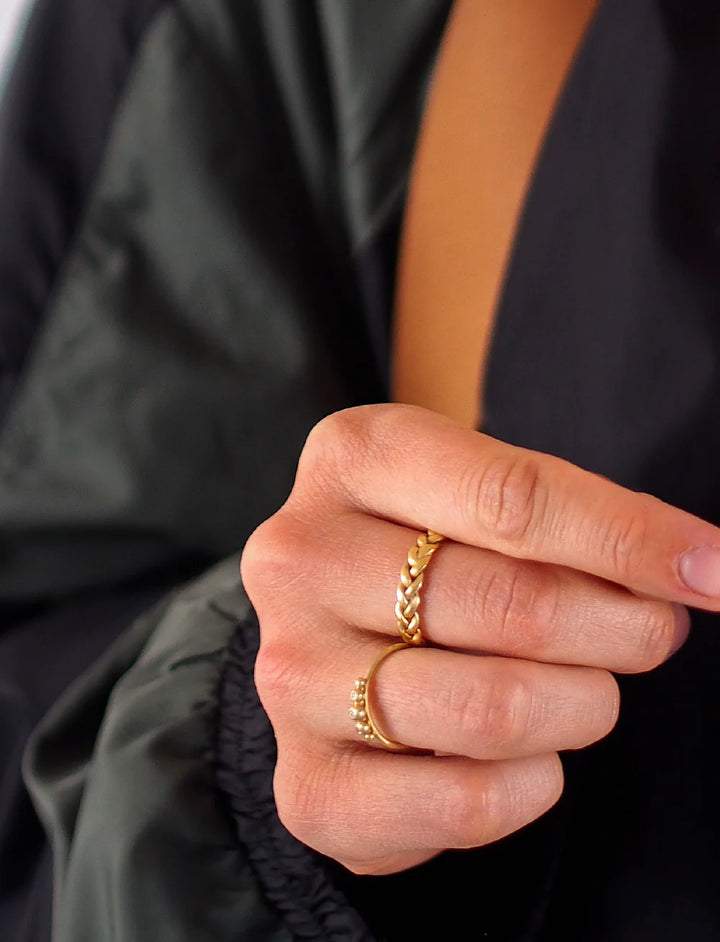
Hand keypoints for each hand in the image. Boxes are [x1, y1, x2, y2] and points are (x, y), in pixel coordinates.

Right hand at [241, 404, 717, 875]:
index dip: (631, 541)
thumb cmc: (430, 544)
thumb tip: (703, 568)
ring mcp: (290, 675)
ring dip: (582, 706)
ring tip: (588, 691)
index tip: (712, 571)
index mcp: (348, 458)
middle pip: (508, 606)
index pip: (514, 498)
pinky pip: (464, 804)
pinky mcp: (309, 784)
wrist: (341, 629)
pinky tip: (530, 755)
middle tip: (651, 632)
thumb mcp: (484, 493)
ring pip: (491, 710)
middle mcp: (298, 560)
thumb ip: (577, 520)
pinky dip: (532, 786)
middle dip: (620, 629)